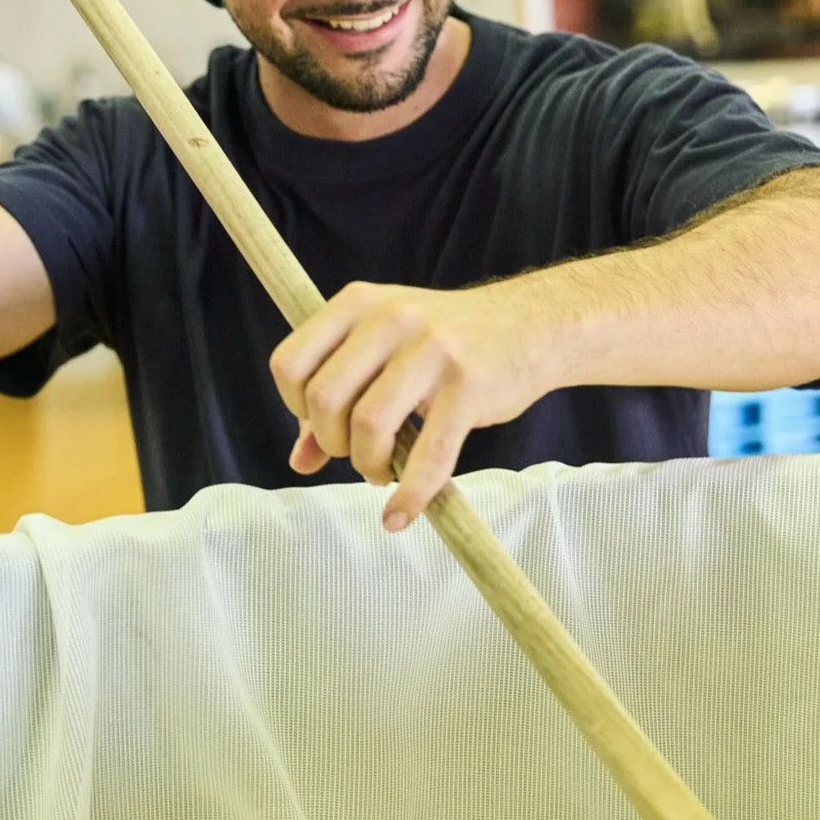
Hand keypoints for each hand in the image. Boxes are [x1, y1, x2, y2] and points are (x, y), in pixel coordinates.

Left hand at [269, 280, 563, 531]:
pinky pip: (428, 455)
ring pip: (367, 426)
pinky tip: (400, 515)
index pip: (289, 364)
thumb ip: (338, 399)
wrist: (530, 325)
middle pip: (323, 400)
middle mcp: (389, 319)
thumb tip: (299, 462)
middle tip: (357, 453)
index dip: (296, 408)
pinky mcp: (467, 385)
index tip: (324, 425)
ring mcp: (430, 350)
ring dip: (368, 465)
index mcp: (357, 303)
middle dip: (332, 443)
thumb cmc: (447, 343)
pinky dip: (409, 495)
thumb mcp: (384, 352)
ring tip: (383, 471)